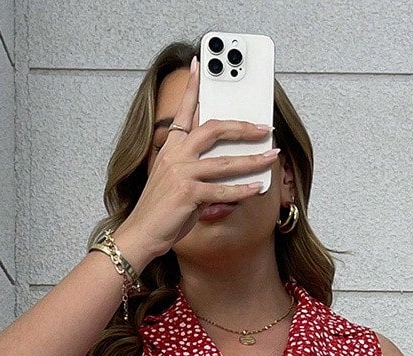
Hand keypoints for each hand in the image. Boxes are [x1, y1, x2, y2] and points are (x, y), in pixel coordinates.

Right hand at [114, 56, 279, 268]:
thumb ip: (196, 170)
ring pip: (224, 162)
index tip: (199, 65)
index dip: (192, 87)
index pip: (183, 111)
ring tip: (271, 156)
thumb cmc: (160, 211)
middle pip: (212, 129)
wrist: (141, 234)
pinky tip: (257, 187)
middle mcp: (176, 155)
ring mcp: (182, 173)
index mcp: (171, 148)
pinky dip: (242, 190)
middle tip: (262, 127)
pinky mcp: (188, 194)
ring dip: (252, 159)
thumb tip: (225, 171)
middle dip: (241, 127)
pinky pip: (222, 190)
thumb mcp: (175, 182)